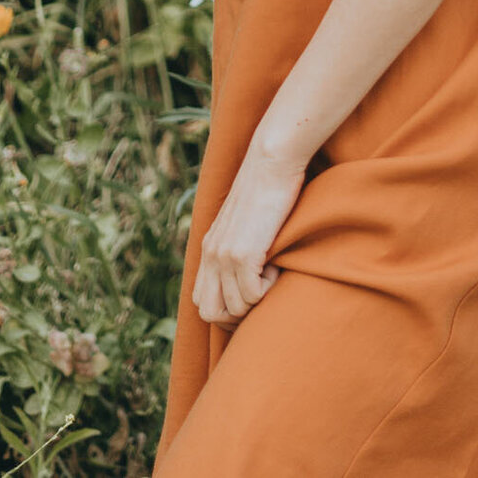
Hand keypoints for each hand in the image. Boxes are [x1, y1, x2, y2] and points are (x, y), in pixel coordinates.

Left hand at [192, 136, 304, 327]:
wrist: (271, 161)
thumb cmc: (267, 186)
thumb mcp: (242, 219)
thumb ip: (236, 241)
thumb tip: (249, 264)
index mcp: (208, 248)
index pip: (200, 300)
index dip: (224, 309)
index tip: (250, 299)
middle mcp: (211, 255)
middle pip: (209, 313)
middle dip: (236, 316)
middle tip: (260, 296)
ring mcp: (224, 256)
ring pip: (234, 309)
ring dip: (257, 300)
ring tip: (271, 272)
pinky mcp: (243, 254)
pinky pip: (252, 296)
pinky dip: (268, 289)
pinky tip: (276, 265)